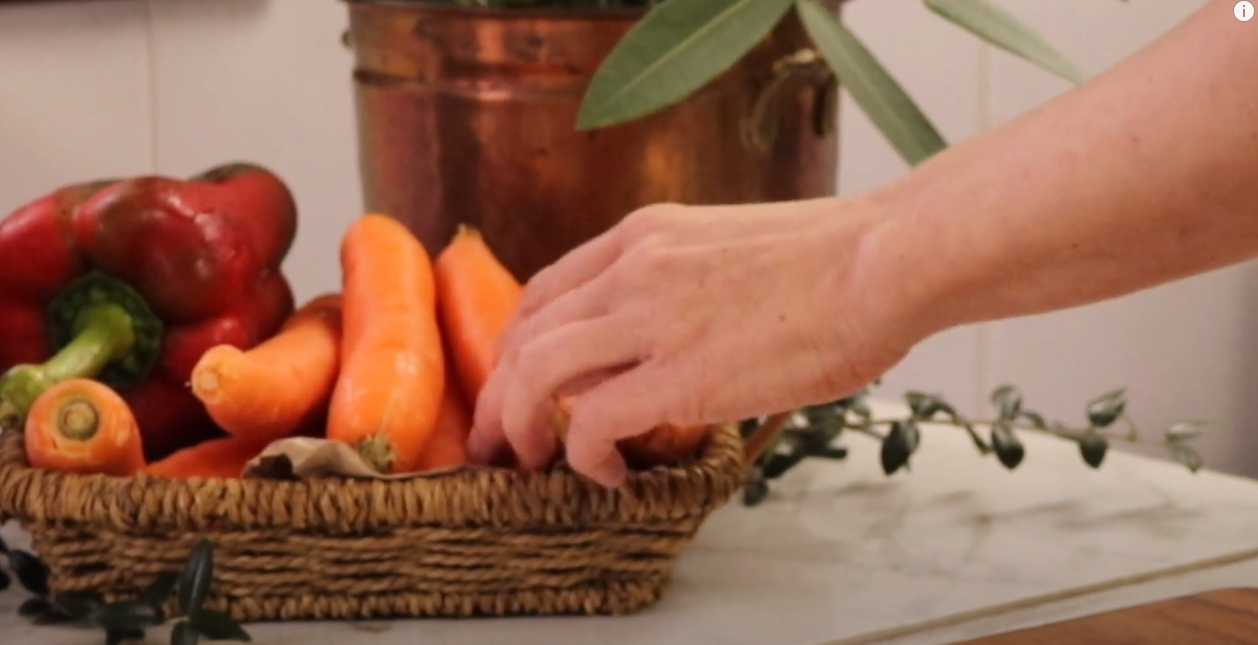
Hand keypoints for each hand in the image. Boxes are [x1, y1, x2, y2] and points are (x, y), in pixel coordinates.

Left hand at [469, 199, 920, 486]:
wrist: (886, 258)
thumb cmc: (836, 259)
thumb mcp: (731, 248)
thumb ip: (683, 284)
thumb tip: (673, 338)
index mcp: (644, 236)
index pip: (545, 290)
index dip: (521, 345)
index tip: (523, 386)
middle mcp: (632, 269)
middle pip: (526, 335)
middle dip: (500, 396)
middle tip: (501, 443)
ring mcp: (651, 317)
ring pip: (535, 374)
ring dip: (520, 426)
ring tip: (532, 465)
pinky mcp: (681, 373)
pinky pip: (591, 421)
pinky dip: (584, 456)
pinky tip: (609, 477)